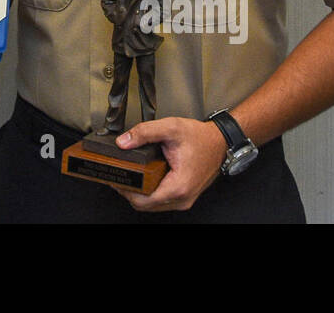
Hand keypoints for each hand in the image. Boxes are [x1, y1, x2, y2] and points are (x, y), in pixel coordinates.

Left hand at [110, 117, 225, 211]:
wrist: (219, 142)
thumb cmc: (200, 138)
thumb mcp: (170, 128)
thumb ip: (145, 132)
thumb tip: (124, 142)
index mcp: (178, 186)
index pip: (143, 200)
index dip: (125, 190)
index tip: (115, 179)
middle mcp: (182, 197)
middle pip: (145, 205)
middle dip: (129, 192)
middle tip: (119, 175)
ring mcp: (184, 199)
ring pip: (152, 205)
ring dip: (139, 192)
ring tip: (129, 175)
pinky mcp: (183, 196)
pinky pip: (160, 200)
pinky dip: (149, 191)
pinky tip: (143, 178)